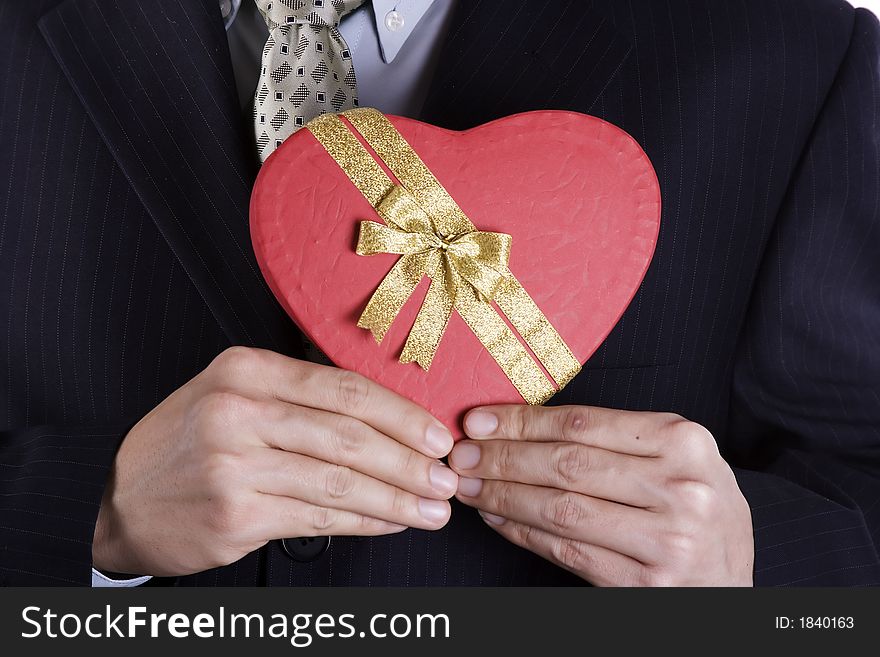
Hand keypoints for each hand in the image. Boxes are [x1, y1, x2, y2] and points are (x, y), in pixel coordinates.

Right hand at [93, 347, 457, 575]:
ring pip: (339, 482)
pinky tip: (390, 522)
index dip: (402, 414)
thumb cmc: (189, 440)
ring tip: (432, 509)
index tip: (437, 436)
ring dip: (396, 499)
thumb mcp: (235, 393)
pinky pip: (318, 518)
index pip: (345, 388)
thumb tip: (389, 419)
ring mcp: (234, 465)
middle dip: (409, 461)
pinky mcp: (235, 514)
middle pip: (349, 436)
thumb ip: (302, 397)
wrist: (118, 495)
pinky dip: (363, 522)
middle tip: (446, 478)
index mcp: (246, 370)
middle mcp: (239, 411)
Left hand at [449, 405, 752, 585]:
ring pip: (561, 509)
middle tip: (462, 455)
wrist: (731, 582)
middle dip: (503, 457)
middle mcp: (680, 488)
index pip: (584, 424)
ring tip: (470, 486)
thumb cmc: (695, 508)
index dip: (522, 421)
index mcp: (684, 442)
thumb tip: (523, 427)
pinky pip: (568, 552)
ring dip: (504, 496)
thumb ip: (617, 440)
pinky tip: (498, 518)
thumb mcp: (677, 459)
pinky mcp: (648, 585)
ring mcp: (667, 541)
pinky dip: (524, 533)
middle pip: (567, 464)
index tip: (479, 420)